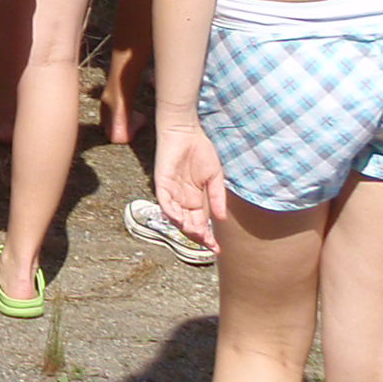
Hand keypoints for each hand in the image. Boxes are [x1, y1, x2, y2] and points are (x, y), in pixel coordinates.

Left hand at [152, 121, 227, 253]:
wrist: (187, 132)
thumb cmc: (200, 152)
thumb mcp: (214, 178)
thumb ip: (217, 198)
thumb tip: (220, 219)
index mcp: (194, 200)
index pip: (199, 223)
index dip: (207, 237)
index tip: (217, 248)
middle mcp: (181, 199)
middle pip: (187, 224)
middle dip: (198, 236)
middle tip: (208, 245)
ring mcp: (170, 192)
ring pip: (175, 217)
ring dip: (185, 227)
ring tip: (197, 235)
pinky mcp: (162, 183)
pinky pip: (164, 201)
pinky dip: (171, 212)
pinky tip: (180, 220)